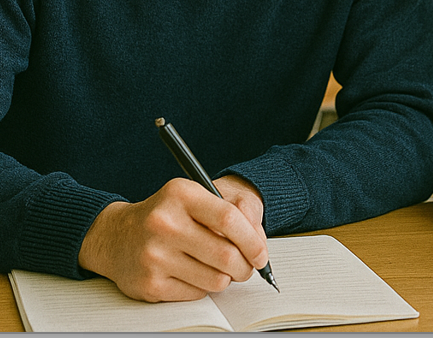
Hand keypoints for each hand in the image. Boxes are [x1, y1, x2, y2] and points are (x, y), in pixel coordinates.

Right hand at [78, 175, 268, 301]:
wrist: (115, 236)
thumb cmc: (165, 215)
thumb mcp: (192, 198)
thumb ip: (227, 213)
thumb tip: (259, 244)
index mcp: (181, 195)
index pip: (229, 218)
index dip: (252, 240)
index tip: (261, 253)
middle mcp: (165, 223)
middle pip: (226, 254)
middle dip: (245, 266)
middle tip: (248, 267)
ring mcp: (155, 256)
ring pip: (215, 279)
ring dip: (226, 278)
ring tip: (220, 269)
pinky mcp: (149, 284)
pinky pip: (197, 293)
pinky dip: (204, 287)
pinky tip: (195, 274)